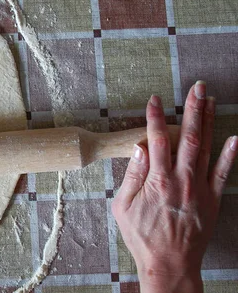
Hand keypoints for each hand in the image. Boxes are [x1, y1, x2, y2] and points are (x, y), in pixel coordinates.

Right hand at [112, 81, 236, 292]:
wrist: (169, 263)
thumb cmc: (142, 236)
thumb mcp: (123, 207)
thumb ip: (132, 176)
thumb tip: (138, 149)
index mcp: (156, 180)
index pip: (155, 140)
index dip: (155, 117)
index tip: (155, 99)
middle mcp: (180, 179)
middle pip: (186, 137)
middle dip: (191, 109)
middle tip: (196, 87)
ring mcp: (199, 188)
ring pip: (205, 148)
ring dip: (208, 122)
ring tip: (210, 100)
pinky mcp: (212, 200)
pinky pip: (224, 174)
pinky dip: (230, 155)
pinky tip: (234, 138)